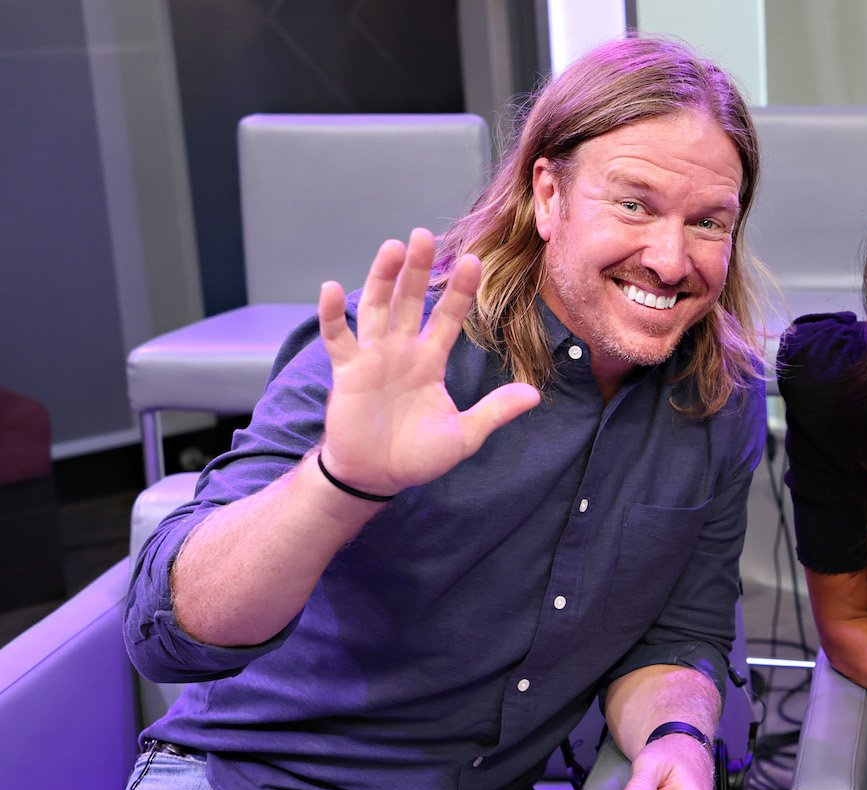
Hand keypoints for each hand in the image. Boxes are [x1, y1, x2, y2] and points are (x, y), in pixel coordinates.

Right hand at [317, 228, 539, 496]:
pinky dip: (332, 314)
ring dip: (382, 278)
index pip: (448, 316)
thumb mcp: (464, 435)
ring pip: (376, 308)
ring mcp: (373, 357)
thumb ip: (495, 411)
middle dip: (418, 269)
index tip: (475, 261)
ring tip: (392, 247)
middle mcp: (401, 350)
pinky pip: (338, 337)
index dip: (460, 290)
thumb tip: (534, 394)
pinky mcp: (347, 371)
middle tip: (425, 235)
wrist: (378, 476)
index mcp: (430, 360)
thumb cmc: (417, 455)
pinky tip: (331, 288)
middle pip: (410, 300)